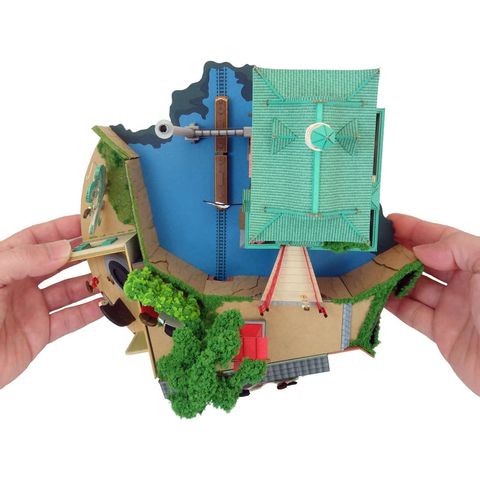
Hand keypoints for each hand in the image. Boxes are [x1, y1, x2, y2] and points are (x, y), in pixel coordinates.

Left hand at [0, 215, 102, 387]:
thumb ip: (23, 260)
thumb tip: (62, 249)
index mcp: (5, 263)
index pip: (37, 238)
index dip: (62, 229)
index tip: (89, 224)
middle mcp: (20, 283)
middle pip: (60, 263)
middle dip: (84, 254)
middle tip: (110, 248)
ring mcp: (31, 308)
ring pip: (69, 290)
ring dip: (92, 282)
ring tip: (114, 274)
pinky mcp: (39, 334)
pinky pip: (70, 319)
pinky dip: (90, 312)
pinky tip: (106, 303)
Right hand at [387, 214, 479, 394]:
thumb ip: (456, 249)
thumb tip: (421, 250)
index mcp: (478, 262)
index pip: (442, 239)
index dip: (416, 229)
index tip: (389, 222)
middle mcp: (465, 283)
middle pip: (424, 262)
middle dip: (399, 252)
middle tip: (374, 246)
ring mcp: (452, 307)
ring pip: (414, 287)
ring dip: (392, 278)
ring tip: (368, 268)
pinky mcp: (443, 332)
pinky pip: (412, 313)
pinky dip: (393, 304)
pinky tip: (377, 294)